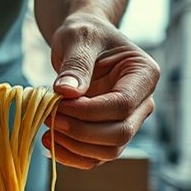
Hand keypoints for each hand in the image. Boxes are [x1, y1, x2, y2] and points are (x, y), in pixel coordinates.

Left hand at [42, 15, 158, 168]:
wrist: (82, 41)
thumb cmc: (84, 33)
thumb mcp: (78, 38)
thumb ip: (75, 64)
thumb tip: (66, 92)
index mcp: (144, 75)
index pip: (122, 104)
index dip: (89, 111)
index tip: (58, 104)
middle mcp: (142, 102)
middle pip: (120, 133)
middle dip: (81, 131)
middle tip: (49, 118)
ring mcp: (128, 121)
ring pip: (109, 150)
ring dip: (75, 147)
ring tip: (46, 130)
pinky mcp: (109, 134)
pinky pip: (96, 156)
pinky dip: (73, 156)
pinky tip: (50, 141)